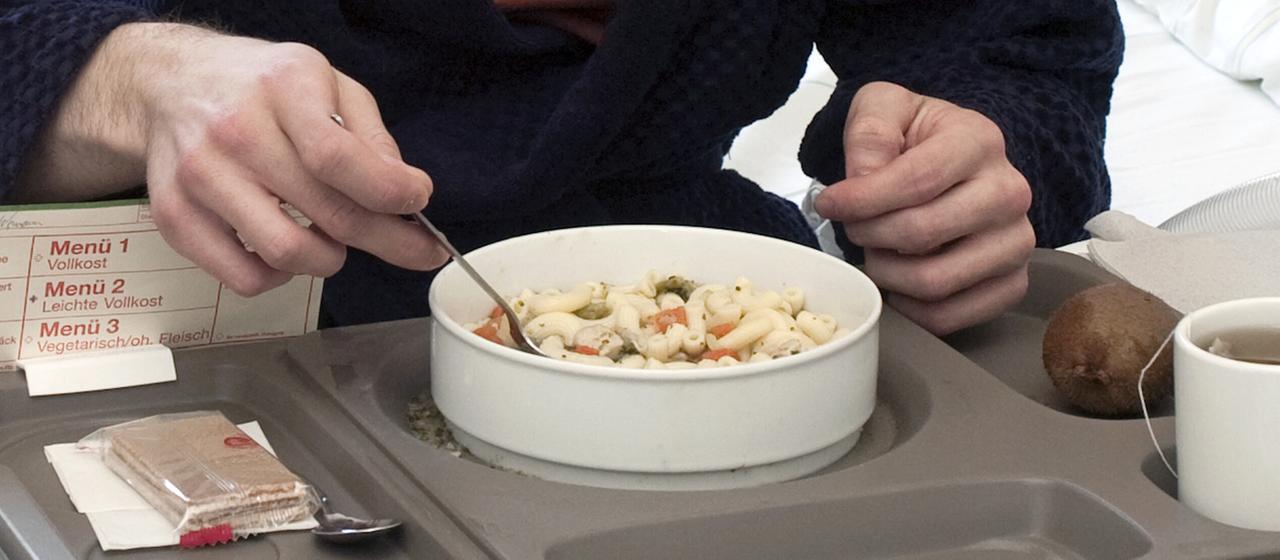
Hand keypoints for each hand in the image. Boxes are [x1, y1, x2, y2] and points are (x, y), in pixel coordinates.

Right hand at [15, 23, 447, 295]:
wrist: (171, 82)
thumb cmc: (264, 88)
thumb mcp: (328, 83)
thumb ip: (371, 136)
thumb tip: (404, 192)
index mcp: (282, 88)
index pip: (339, 158)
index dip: (390, 192)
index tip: (418, 201)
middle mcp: (235, 131)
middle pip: (329, 214)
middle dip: (389, 240)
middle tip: (416, 248)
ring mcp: (200, 178)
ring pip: (289, 255)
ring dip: (330, 259)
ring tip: (334, 237)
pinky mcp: (174, 217)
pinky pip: (245, 278)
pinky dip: (280, 276)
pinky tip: (289, 244)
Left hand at [815, 82, 1033, 334]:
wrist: (952, 162)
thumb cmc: (914, 138)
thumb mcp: (883, 108)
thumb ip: (869, 132)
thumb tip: (862, 180)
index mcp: (980, 141)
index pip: (917, 181)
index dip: (862, 199)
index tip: (829, 203)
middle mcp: (1010, 193)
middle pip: (922, 234)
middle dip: (870, 235)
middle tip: (855, 228)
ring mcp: (1016, 243)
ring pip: (934, 282)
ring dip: (886, 273)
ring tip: (876, 251)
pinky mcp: (1011, 285)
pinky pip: (949, 317)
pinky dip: (909, 307)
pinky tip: (897, 280)